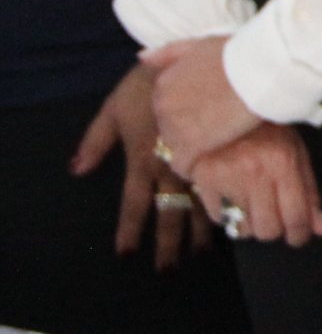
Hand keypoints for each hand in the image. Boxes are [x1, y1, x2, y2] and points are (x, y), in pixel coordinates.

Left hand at [70, 64, 209, 270]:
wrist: (203, 63)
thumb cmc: (152, 83)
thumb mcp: (115, 106)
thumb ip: (95, 139)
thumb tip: (77, 169)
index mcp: (144, 158)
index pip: (134, 203)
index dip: (129, 229)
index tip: (126, 253)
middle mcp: (172, 168)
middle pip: (169, 214)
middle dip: (167, 244)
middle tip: (166, 270)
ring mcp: (202, 164)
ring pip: (200, 206)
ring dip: (200, 233)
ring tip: (200, 255)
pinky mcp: (226, 155)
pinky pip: (226, 188)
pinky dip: (229, 207)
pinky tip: (234, 222)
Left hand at [143, 39, 260, 170]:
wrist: (258, 70)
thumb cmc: (237, 54)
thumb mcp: (198, 45)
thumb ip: (167, 52)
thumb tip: (142, 58)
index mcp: (163, 83)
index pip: (164, 108)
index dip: (185, 114)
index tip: (206, 114)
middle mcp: (162, 106)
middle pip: (167, 129)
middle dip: (186, 133)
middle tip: (214, 131)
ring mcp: (174, 127)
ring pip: (173, 149)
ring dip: (191, 151)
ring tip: (216, 146)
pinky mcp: (190, 146)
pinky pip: (184, 165)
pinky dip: (195, 166)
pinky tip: (212, 159)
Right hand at [186, 123, 321, 245]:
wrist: (222, 104)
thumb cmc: (265, 129)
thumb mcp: (295, 151)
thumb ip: (309, 191)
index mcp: (283, 164)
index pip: (296, 216)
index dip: (300, 235)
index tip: (299, 236)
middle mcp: (256, 174)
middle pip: (268, 230)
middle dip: (275, 230)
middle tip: (275, 219)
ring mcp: (227, 179)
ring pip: (243, 229)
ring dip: (251, 225)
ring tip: (253, 207)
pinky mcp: (203, 182)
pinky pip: (219, 218)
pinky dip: (228, 216)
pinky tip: (233, 198)